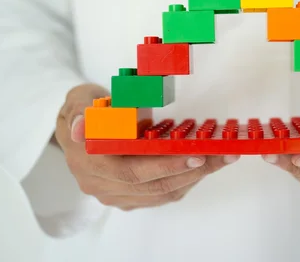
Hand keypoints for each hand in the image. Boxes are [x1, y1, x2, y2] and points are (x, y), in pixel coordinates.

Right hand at [55, 84, 238, 210]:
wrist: (78, 128)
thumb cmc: (85, 110)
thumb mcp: (80, 100)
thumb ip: (82, 111)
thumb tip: (82, 126)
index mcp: (89, 161)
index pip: (131, 170)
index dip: (165, 166)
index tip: (195, 154)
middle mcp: (101, 184)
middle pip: (153, 186)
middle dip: (192, 171)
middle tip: (221, 155)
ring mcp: (115, 194)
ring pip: (161, 193)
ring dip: (194, 177)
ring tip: (220, 158)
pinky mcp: (128, 197)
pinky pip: (161, 195)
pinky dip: (185, 181)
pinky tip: (203, 165)